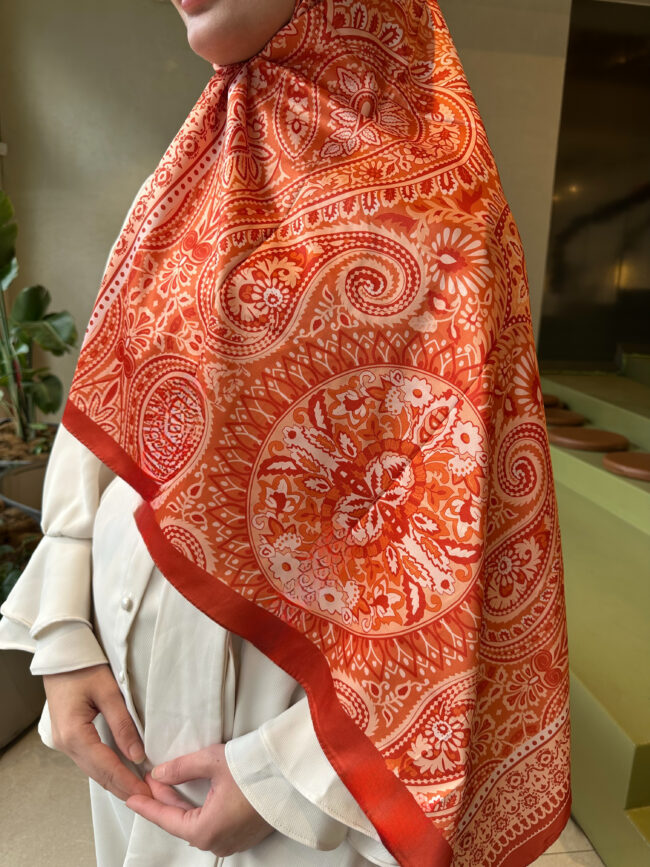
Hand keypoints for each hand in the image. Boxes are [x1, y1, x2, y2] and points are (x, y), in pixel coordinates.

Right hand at [43, 664, 150, 800]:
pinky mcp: (68, 737)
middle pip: (98, 774)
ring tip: (140, 790)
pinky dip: (106, 769)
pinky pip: (89, 760)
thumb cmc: (84, 668)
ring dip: (115, 780)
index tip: (147, 793)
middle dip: (123, 787)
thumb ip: (123, 724)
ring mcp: (63, 742)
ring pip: (93, 770)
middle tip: (149, 798)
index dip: (127, 781)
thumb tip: (138, 754)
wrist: (62, 656)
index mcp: (74, 734)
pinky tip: (122, 773)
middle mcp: (65, 744)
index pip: (105, 767)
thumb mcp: (109, 692)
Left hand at [126, 744, 273, 855]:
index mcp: (206, 830)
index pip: (166, 819)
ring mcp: (234, 841)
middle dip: (164, 802)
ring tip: (168, 784)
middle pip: (181, 823)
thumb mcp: (212, 762)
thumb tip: (158, 774)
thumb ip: (180, 769)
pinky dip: (199, 810)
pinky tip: (194, 794)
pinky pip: (213, 825)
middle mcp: (218, 842)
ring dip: (182, 805)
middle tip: (150, 782)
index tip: (130, 798)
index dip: (147, 806)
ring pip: (197, 825)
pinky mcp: (246, 834)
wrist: (294, 776)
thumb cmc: (255, 770)